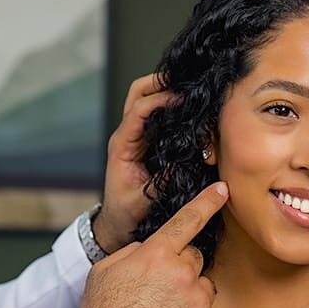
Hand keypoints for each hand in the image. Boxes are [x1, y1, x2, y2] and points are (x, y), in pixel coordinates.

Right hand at [64, 181, 227, 307]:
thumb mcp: (105, 271)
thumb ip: (134, 252)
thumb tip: (150, 249)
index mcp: (155, 253)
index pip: (187, 220)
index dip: (207, 202)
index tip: (222, 190)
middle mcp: (182, 272)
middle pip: (194, 258)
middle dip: (179, 269)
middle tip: (157, 291)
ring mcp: (197, 300)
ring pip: (202, 287)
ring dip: (189, 295)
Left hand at [95, 73, 177, 253]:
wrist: (117, 225)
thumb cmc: (126, 213)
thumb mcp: (145, 200)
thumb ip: (165, 180)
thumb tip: (187, 158)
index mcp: (121, 145)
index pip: (139, 111)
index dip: (160, 100)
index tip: (182, 98)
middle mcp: (127, 135)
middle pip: (138, 92)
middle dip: (159, 82)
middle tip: (184, 82)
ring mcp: (137, 136)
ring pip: (148, 99)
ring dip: (167, 91)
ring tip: (191, 92)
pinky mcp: (148, 141)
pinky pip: (159, 115)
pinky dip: (173, 106)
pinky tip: (190, 108)